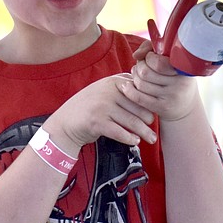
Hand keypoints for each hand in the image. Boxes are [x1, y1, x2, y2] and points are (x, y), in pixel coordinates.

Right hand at [42, 74, 156, 152]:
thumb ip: (122, 86)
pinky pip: (119, 132)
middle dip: (149, 120)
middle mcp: (108, 92)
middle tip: (155, 129)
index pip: (139, 92)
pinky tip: (135, 141)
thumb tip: (148, 90)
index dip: (149, 103)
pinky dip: (129, 138)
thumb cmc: (90, 106)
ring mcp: (102, 106)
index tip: (156, 114)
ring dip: (144, 132)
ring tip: (151, 138)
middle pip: (137, 107)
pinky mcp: (97, 122)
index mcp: (113, 81)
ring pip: (131, 121)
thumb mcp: (104, 90)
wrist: (66, 122)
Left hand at [124, 40, 198, 121]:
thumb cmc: (174, 76)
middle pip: (145, 72)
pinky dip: (129, 91)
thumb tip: (136, 55)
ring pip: (141, 84)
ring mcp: (172, 97)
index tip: (150, 57)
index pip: (158, 62)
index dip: (148, 57)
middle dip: (139, 67)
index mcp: (184, 68)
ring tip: (137, 75)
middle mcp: (180, 84)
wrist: (186, 104)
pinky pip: (139, 98)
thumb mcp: (169, 60)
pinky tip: (128, 86)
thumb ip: (151, 48)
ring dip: (135, 77)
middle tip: (141, 67)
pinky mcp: (163, 108)